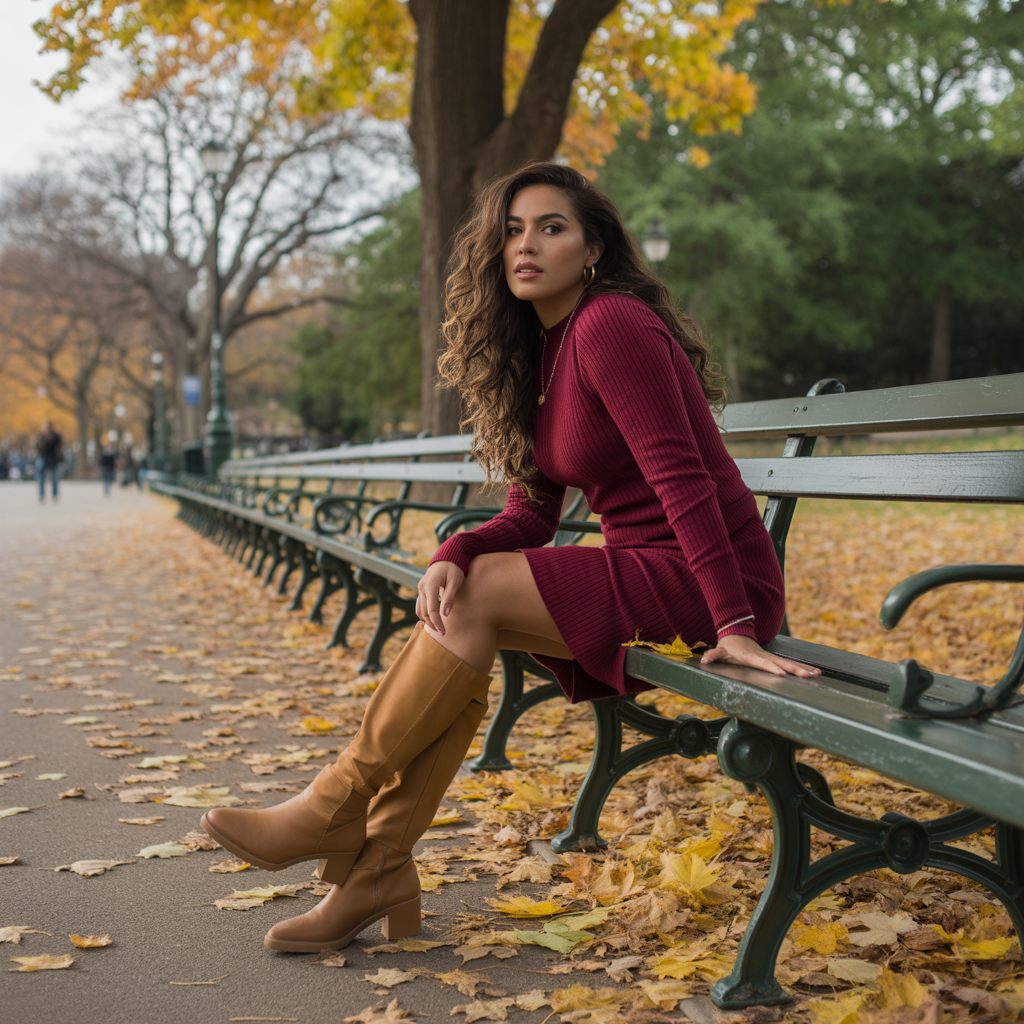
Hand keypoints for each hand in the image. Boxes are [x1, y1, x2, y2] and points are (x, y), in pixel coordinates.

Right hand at [416, 560, 464, 634]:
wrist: (448, 556)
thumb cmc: (454, 568)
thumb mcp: (455, 581)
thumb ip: (449, 597)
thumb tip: (445, 614)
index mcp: (430, 585)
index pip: (432, 609)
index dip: (437, 622)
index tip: (443, 631)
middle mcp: (422, 587)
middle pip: (424, 611)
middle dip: (432, 624)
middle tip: (443, 633)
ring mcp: (421, 588)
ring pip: (420, 609)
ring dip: (427, 620)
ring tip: (437, 628)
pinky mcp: (422, 589)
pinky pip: (420, 604)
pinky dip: (425, 613)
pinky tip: (432, 619)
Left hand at [700, 634, 820, 678]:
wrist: (736, 633)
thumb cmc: (728, 645)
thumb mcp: (720, 651)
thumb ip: (713, 655)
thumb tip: (703, 660)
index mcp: (751, 656)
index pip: (762, 662)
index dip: (771, 668)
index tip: (782, 674)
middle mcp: (763, 656)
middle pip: (781, 663)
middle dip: (795, 670)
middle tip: (809, 676)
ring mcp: (770, 657)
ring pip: (788, 663)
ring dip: (802, 668)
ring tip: (816, 675)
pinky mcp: (773, 659)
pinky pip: (788, 664)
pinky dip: (801, 667)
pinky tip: (813, 672)